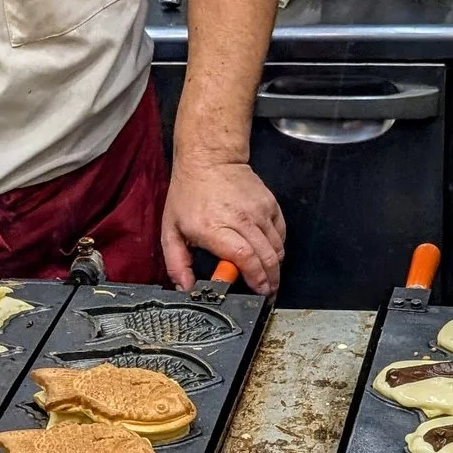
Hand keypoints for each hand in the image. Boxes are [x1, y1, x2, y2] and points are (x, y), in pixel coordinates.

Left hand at [160, 158, 284, 292]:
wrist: (209, 160)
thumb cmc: (188, 196)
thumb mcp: (171, 230)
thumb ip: (176, 263)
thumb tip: (185, 287)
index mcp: (214, 228)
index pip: (244, 257)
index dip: (255, 277)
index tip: (258, 292)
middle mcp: (241, 219)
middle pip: (266, 256)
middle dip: (270, 280)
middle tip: (267, 292)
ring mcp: (259, 210)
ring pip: (277, 247)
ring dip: (275, 267)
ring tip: (269, 278)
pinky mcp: (270, 204)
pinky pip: (281, 233)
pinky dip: (278, 247)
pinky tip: (269, 254)